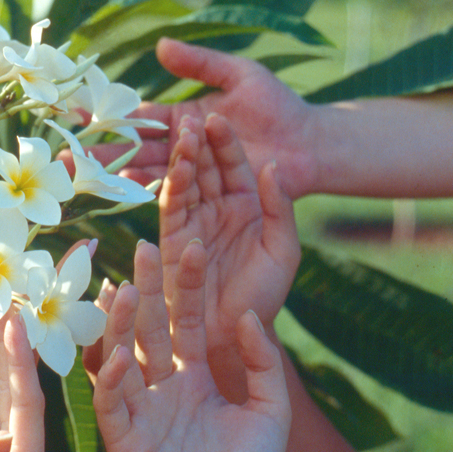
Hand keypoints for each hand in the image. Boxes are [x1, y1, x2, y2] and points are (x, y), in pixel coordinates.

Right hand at [78, 38, 319, 199]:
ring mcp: (192, 170)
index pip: (139, 115)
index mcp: (184, 117)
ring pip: (144, 170)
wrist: (308, 145)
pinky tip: (120, 186)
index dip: (108, 114)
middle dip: (99, 150)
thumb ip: (200, 63)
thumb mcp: (239, 75)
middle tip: (64, 152)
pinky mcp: (205, 192)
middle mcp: (182, 146)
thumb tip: (160, 45)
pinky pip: (171, 189)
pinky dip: (145, 187)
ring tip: (81, 173)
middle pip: (133, 147)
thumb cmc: (278, 107)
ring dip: (113, 172)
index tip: (77, 111)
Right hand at [92, 240, 290, 451]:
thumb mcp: (271, 406)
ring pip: (123, 357)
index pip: (187, 319)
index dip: (188, 286)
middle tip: (143, 248)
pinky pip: (111, 403)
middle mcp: (162, 386)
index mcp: (194, 374)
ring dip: (120, 325)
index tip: (190, 247)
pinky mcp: (123, 440)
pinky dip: (111, 379)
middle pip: (150, 328)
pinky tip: (119, 353)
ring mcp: (140, 410)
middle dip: (147, 290)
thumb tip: (247, 313)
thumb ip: (263, 359)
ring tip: (121, 288)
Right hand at [158, 113, 298, 398]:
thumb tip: (271, 166)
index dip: (223, 142)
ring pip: (184, 184)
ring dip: (180, 161)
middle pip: (204, 167)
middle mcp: (216, 209)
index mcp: (246, 204)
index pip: (233, 164)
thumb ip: (281, 207)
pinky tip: (169, 172)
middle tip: (186, 117)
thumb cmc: (266, 294)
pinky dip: (168, 190)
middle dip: (194, 142)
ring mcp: (192, 224)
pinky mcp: (171, 242)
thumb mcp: (284, 248)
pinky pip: (169, 212)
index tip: (215, 116)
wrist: (238, 334)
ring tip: (178, 137)